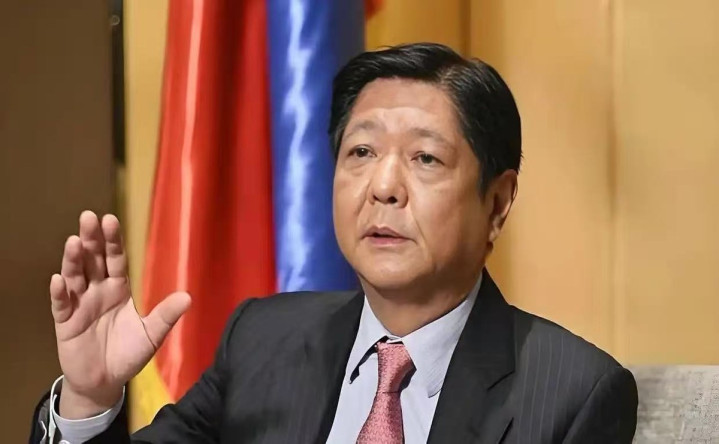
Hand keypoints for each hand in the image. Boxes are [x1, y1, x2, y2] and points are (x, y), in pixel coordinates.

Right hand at [50, 211, 190, 418]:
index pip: (116, 259)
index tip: (110, 219)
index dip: (113, 241)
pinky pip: (61, 305)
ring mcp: (80, 305)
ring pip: (75, 277)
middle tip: (88, 217)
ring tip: (73, 242)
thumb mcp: (152, 334)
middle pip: (93, 261)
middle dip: (91, 240)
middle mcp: (98, 291)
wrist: (106, 382)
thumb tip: (188, 297)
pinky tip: (59, 280)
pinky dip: (59, 292)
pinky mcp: (65, 323)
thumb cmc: (128, 354)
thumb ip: (166, 315)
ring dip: (73, 260)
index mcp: (118, 289)